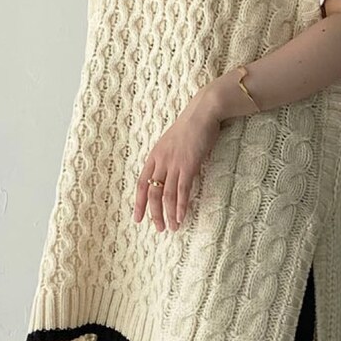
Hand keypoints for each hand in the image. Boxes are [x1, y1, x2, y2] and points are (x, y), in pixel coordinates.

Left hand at [133, 87, 222, 232]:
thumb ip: (169, 158)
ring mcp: (174, 163)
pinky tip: (181, 217)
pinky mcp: (188, 165)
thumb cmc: (192, 126)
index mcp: (154, 156)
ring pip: (165, 194)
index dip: (139, 203)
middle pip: (152, 193)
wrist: (203, 112)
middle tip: (159, 228)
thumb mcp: (173, 143)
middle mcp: (161, 161)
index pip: (142, 184)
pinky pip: (181, 190)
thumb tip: (170, 174)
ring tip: (172, 228)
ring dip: (168, 214)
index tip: (138, 218)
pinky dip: (180, 206)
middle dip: (154, 213)